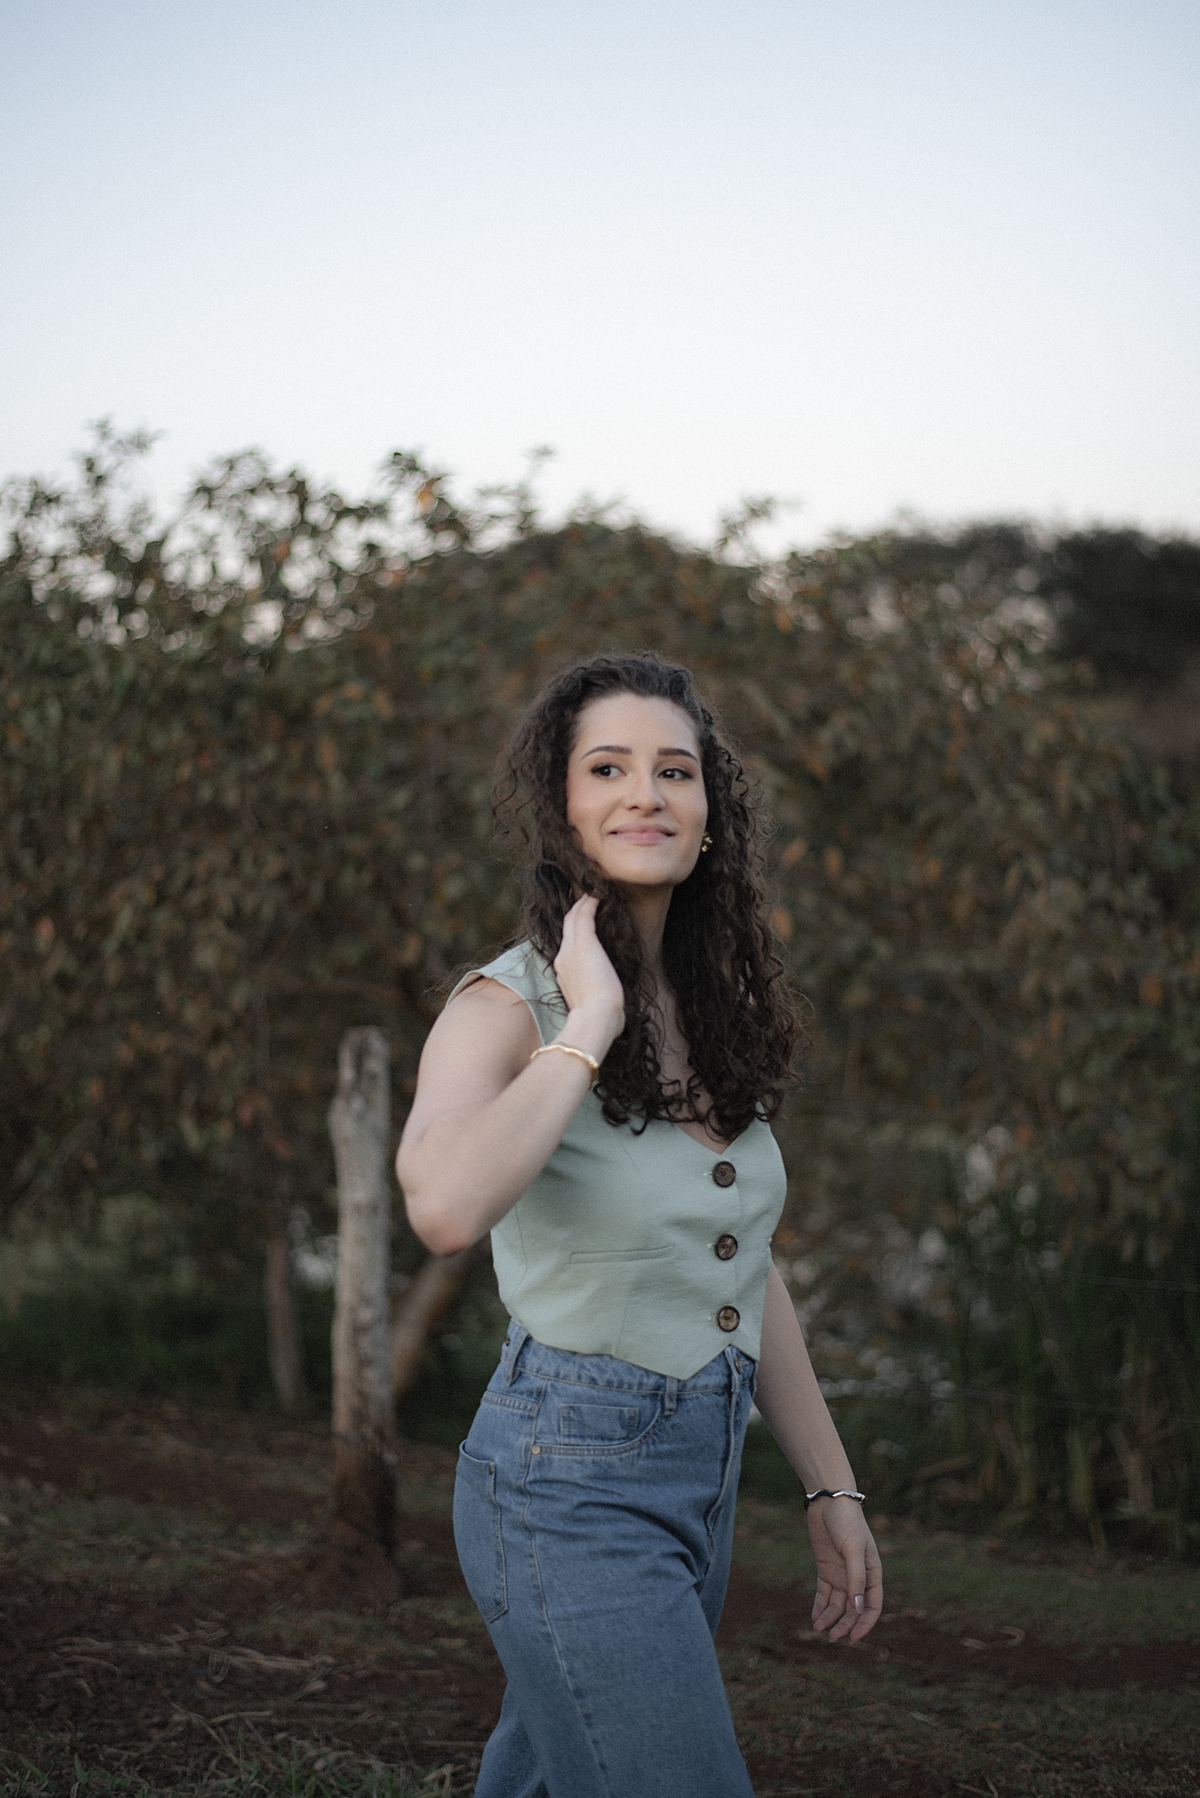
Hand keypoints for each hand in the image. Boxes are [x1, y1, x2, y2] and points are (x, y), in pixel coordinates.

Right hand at [553, 896, 624, 1043]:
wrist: (595, 1019)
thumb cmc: (599, 1019)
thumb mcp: (593, 1005)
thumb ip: (597, 997)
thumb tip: (613, 1004)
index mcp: (564, 972)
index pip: (568, 944)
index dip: (575, 930)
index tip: (585, 921)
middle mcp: (563, 957)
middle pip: (568, 926)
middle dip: (577, 911)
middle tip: (587, 897)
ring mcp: (571, 949)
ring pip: (573, 917)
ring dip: (582, 902)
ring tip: (593, 891)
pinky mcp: (584, 943)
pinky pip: (584, 914)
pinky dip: (590, 902)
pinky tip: (599, 895)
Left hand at [807, 1499, 882, 1642]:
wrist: (828, 1502)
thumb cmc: (847, 1523)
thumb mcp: (853, 1550)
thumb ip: (856, 1579)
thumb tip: (857, 1609)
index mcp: (872, 1573)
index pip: (872, 1606)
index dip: (864, 1624)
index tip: (853, 1638)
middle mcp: (857, 1577)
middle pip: (853, 1609)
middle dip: (844, 1625)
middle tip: (831, 1638)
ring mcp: (841, 1574)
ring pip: (837, 1604)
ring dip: (830, 1618)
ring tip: (818, 1629)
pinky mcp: (826, 1569)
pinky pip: (824, 1593)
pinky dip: (820, 1606)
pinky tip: (814, 1617)